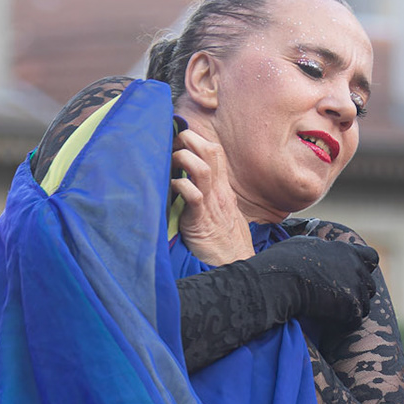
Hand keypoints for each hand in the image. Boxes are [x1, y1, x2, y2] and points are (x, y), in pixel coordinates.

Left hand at [172, 126, 254, 265]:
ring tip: (170, 161)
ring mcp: (212, 205)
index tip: (179, 138)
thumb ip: (208, 193)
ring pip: (203, 169)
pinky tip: (171, 187)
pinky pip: (194, 196)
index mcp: (223, 188)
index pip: (215, 151)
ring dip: (184, 158)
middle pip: (211, 151)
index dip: (197, 139)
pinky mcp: (200, 221)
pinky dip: (181, 186)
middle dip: (190, 139)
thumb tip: (189, 180)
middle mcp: (219, 192)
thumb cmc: (223, 240)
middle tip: (172, 142)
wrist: (233, 264)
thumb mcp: (219, 210)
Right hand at [250, 236, 378, 329]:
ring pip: (364, 305)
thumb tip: (317, 248)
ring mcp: (356, 287)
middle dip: (357, 294)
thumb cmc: (283, 261)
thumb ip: (318, 248)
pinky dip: (343, 324)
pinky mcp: (352, 306)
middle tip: (338, 301)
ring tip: (329, 313)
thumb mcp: (302, 244)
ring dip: (350, 311)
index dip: (364, 268)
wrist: (280, 280)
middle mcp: (356, 267)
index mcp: (345, 250)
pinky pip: (354, 320)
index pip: (371, 257)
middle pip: (369, 286)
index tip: (352, 276)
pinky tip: (327, 322)